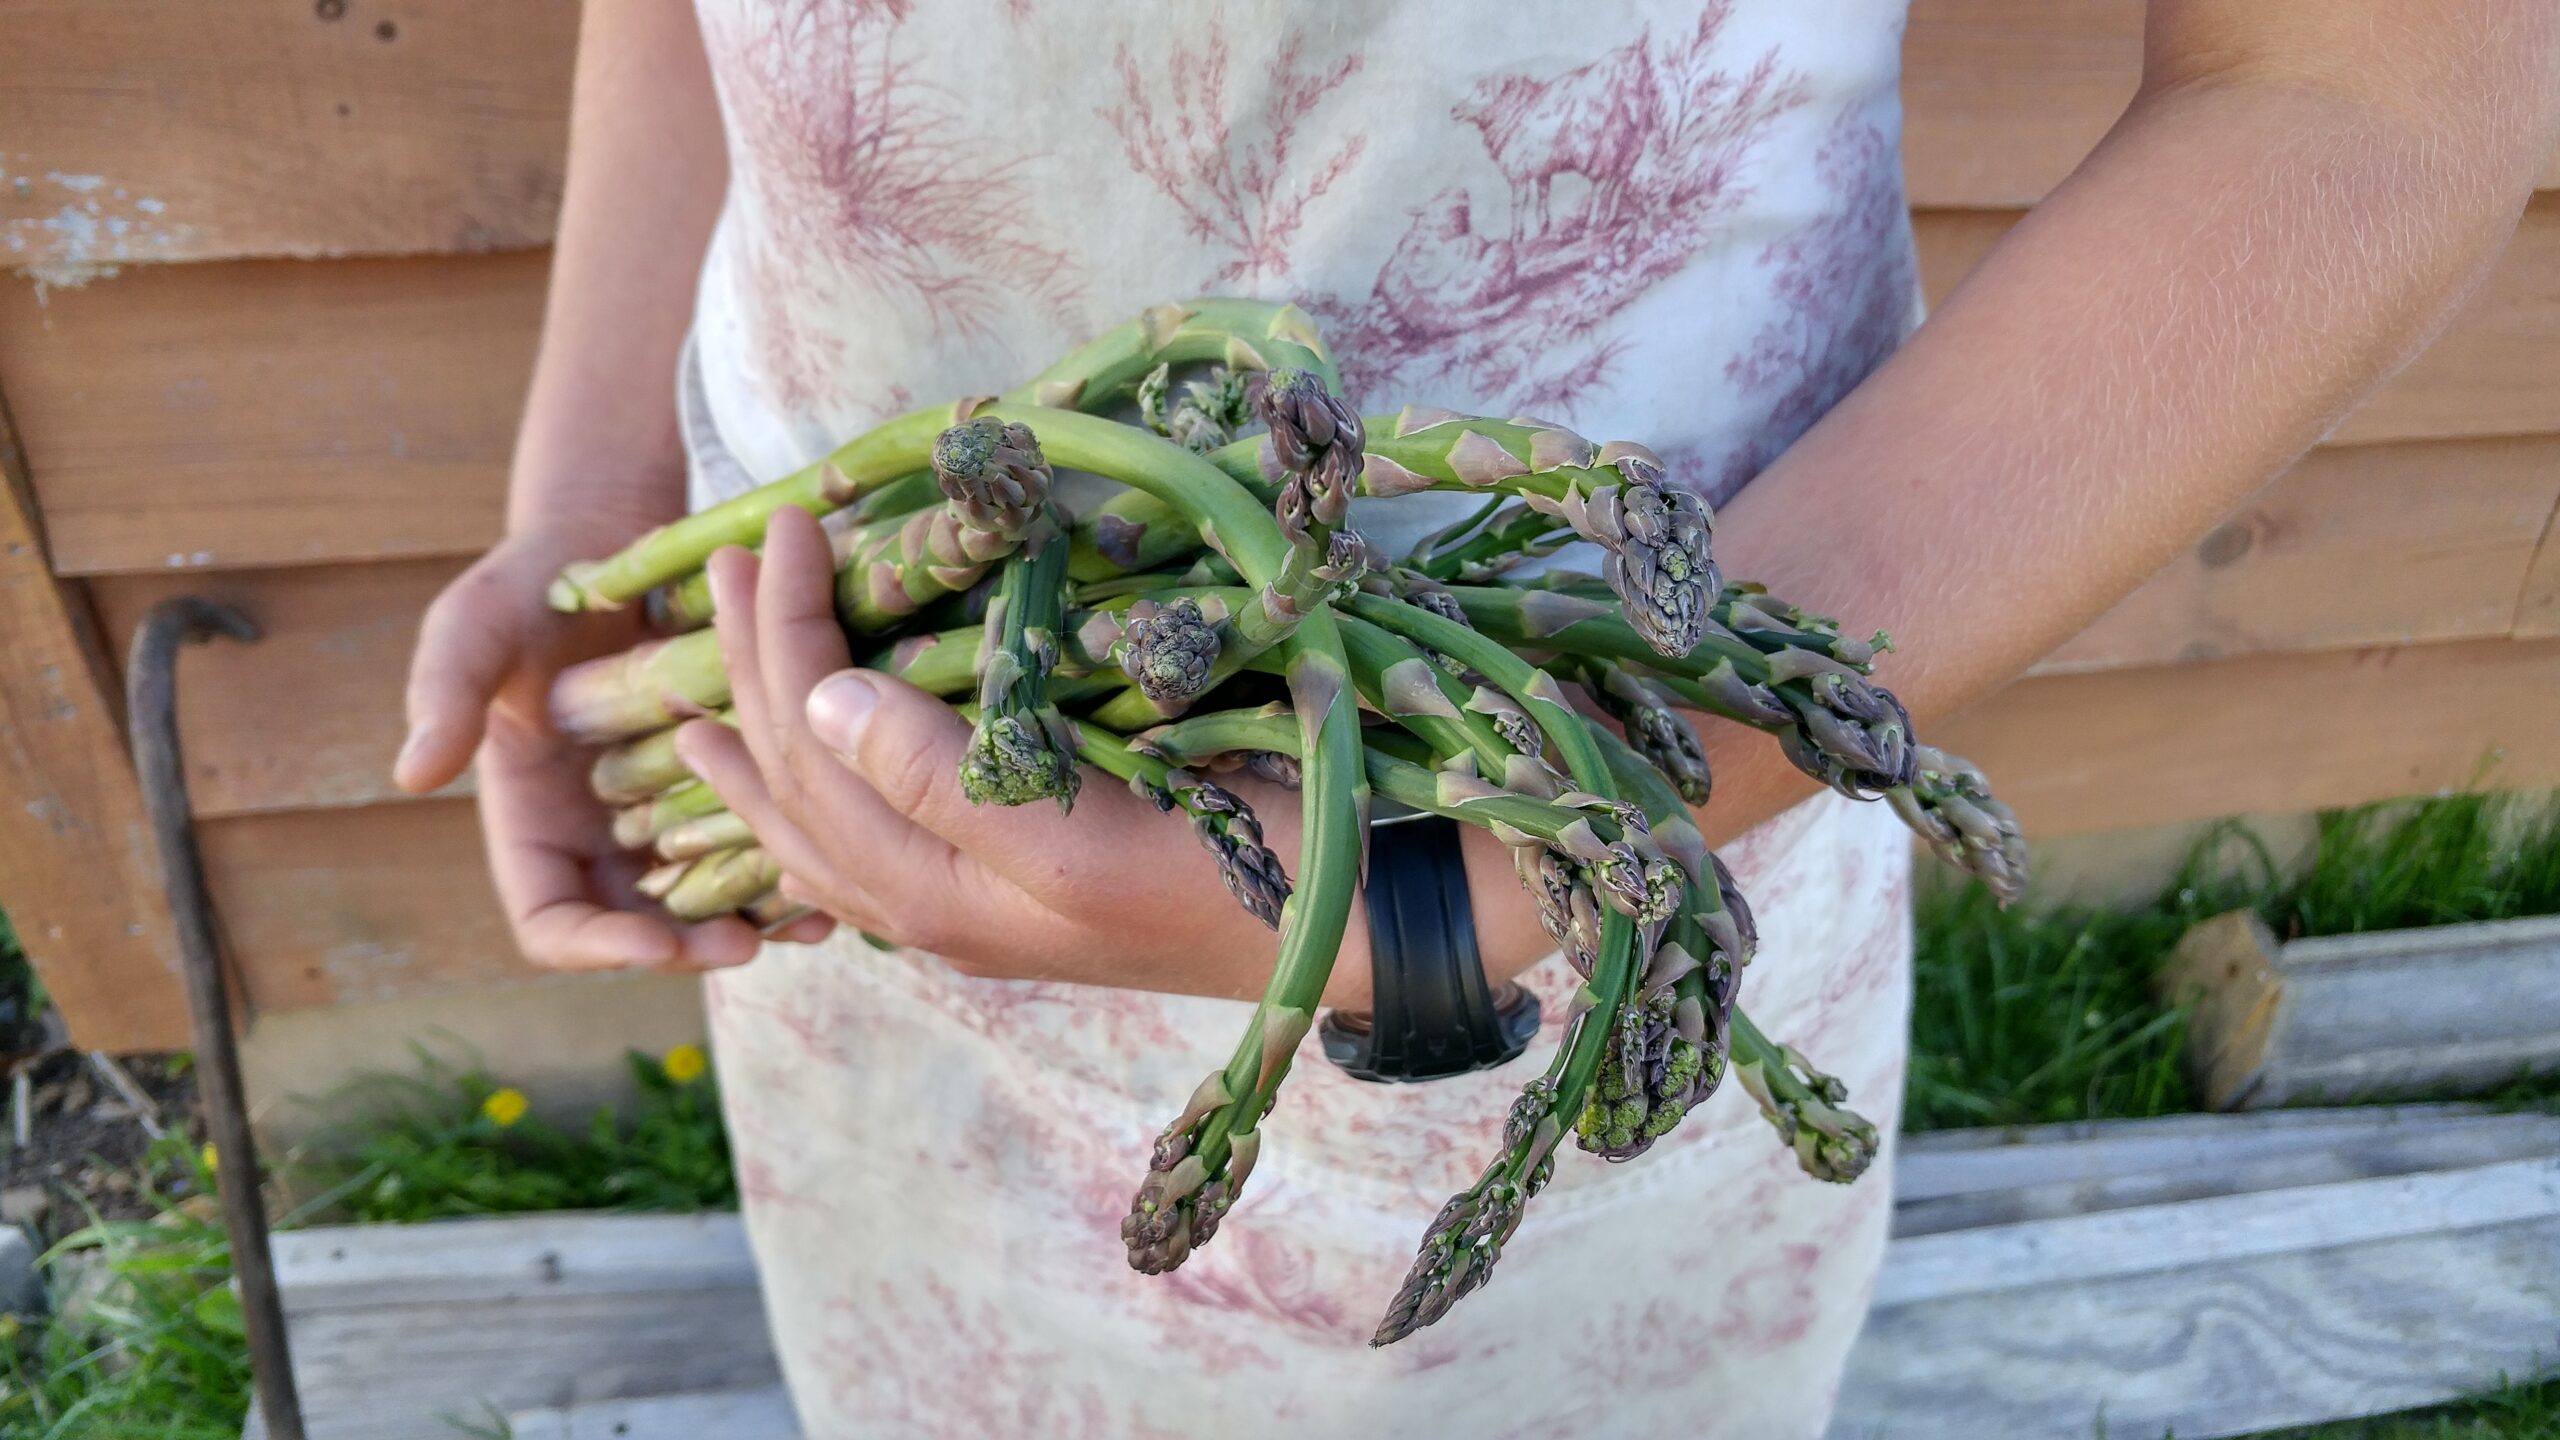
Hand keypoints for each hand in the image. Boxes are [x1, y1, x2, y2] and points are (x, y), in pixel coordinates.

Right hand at [396, 521, 789, 970]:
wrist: (607, 541)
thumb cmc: (526, 585)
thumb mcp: (473, 630)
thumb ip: (443, 695)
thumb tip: (410, 776)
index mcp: (534, 828)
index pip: (553, 925)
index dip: (598, 948)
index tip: (650, 943)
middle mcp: (602, 841)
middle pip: (644, 933)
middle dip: (691, 949)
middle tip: (744, 946)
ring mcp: (667, 820)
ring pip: (714, 901)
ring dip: (759, 921)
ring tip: (812, 924)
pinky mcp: (728, 786)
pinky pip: (762, 844)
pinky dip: (796, 864)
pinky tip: (840, 868)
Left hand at [674, 507, 1326, 996]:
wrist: (1352, 926)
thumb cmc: (1228, 880)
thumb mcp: (1082, 842)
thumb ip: (943, 781)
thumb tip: (820, 700)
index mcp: (937, 896)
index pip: (818, 749)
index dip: (784, 634)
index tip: (786, 526)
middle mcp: (936, 907)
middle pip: (804, 783)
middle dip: (752, 672)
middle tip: (730, 564)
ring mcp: (975, 903)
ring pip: (826, 824)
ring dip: (766, 743)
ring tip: (704, 703)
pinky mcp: (1021, 884)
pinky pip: (877, 847)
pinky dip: (826, 801)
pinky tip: (814, 790)